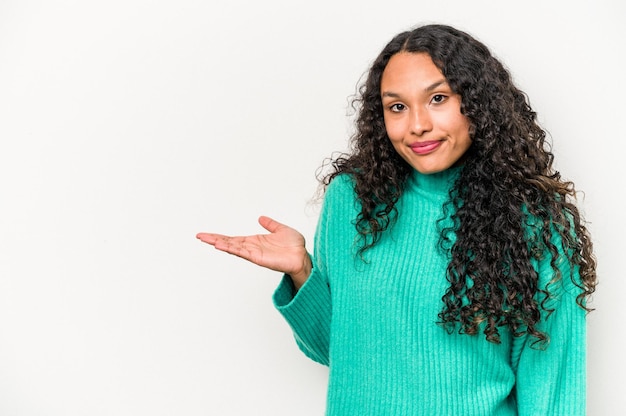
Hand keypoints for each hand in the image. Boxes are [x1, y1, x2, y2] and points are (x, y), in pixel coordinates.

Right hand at [196, 216, 311, 288]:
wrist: (302, 256)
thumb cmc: (294, 246)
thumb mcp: (281, 229)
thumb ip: (271, 224)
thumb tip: (261, 218)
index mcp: (254, 241)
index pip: (233, 239)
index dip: (220, 236)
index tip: (206, 235)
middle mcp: (251, 248)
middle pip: (228, 243)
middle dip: (213, 239)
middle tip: (199, 236)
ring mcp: (254, 253)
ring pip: (233, 247)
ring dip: (219, 243)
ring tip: (206, 240)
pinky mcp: (258, 258)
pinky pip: (242, 253)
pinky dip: (231, 249)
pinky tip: (221, 246)